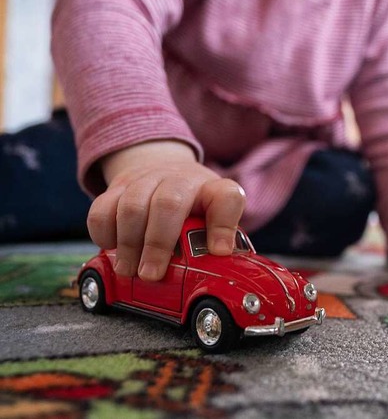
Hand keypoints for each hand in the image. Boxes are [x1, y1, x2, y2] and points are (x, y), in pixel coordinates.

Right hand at [87, 141, 245, 281]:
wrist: (166, 170)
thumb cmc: (195, 206)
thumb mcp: (214, 219)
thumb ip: (219, 238)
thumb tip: (218, 260)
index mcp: (213, 190)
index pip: (227, 198)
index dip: (223, 225)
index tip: (218, 252)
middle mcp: (181, 179)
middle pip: (168, 204)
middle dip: (157, 244)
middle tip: (151, 275)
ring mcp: (148, 179)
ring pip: (131, 206)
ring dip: (128, 244)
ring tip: (128, 270)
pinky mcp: (119, 185)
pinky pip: (102, 207)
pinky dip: (104, 233)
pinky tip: (111, 248)